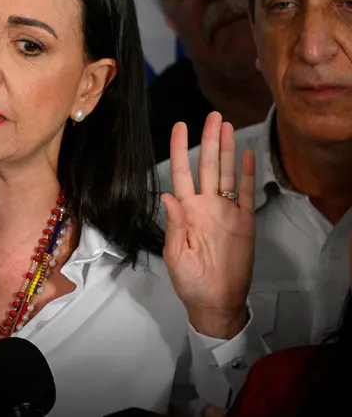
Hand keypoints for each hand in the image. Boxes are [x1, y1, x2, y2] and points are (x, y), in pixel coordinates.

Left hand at [163, 112, 255, 338]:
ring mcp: (226, 212)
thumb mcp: (176, 256)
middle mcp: (206, 206)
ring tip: (227, 126)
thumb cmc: (190, 281)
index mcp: (186, 212)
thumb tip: (167, 196)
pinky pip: (247, 193)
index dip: (180, 149)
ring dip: (227, 149)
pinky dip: (248, 173)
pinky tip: (247, 154)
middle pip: (208, 165)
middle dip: (209, 139)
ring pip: (227, 173)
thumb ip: (174, 225)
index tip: (179, 126)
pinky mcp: (244, 222)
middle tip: (211, 115)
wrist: (216, 301)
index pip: (181, 173)